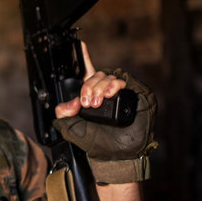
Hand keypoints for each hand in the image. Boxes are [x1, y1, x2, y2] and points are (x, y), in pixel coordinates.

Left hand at [51, 42, 156, 182]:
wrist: (118, 156)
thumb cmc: (99, 144)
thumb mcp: (74, 130)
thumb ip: (64, 116)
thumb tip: (65, 105)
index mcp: (92, 96)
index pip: (87, 73)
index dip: (84, 58)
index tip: (80, 44)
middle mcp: (107, 91)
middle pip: (95, 75)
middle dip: (88, 87)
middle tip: (86, 102)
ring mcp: (122, 92)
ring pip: (108, 76)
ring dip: (99, 86)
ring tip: (96, 102)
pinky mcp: (137, 94)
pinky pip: (124, 80)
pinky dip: (114, 85)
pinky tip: (109, 94)